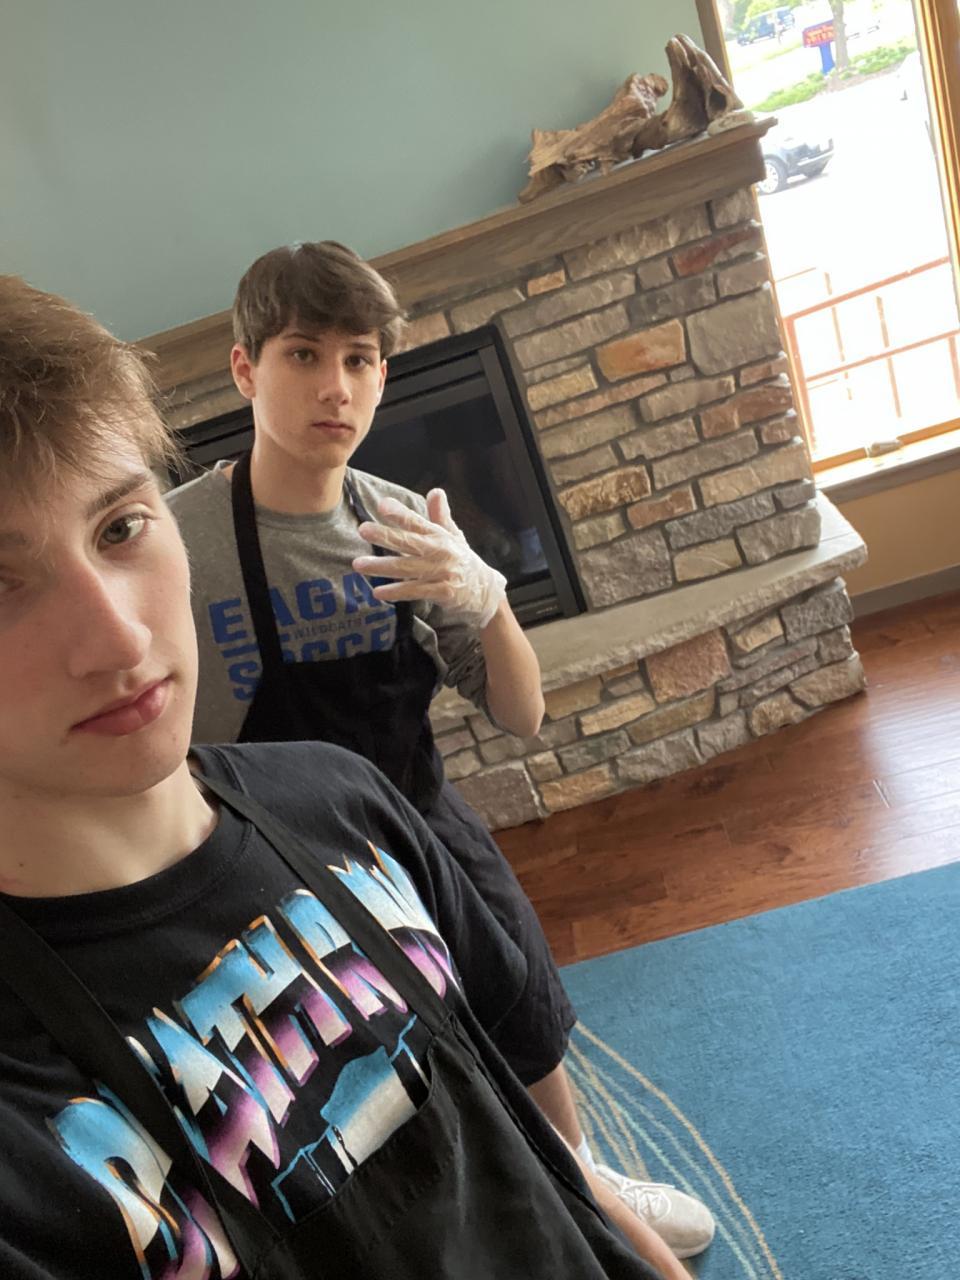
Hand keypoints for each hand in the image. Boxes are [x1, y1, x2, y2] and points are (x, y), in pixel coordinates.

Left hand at [352, 488, 506, 628]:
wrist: (485, 590)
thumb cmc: (462, 560)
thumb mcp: (453, 536)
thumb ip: (440, 515)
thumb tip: (436, 491)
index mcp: (440, 536)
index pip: (418, 522)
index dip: (401, 514)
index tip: (383, 506)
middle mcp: (439, 552)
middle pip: (409, 542)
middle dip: (385, 536)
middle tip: (363, 529)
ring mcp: (441, 573)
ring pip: (407, 568)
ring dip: (382, 566)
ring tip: (358, 564)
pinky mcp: (442, 592)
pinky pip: (415, 591)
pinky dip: (396, 592)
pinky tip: (378, 592)